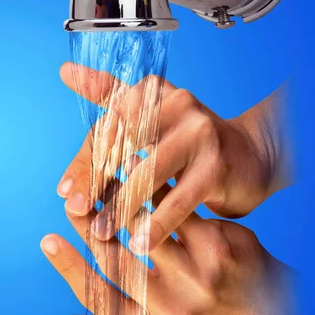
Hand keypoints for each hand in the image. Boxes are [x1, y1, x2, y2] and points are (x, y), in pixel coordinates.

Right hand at [32, 180, 301, 314]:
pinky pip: (174, 207)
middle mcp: (174, 307)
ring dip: (119, 200)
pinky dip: (153, 187)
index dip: (68, 269)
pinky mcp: (217, 243)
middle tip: (72, 200)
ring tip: (100, 178)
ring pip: (144, 227)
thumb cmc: (188, 312)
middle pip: (118, 259)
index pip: (98, 298)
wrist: (257, 300)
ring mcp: (199, 274)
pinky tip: (138, 167)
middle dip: (90, 227)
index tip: (47, 240)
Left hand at [57, 63, 292, 253]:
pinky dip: (156, 224)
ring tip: (103, 232)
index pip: (109, 125)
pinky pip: (178, 200)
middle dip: (97, 182)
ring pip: (147, 174)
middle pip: (124, 146)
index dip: (85, 160)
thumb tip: (65, 70)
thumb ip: (109, 93)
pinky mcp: (216, 166)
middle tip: (78, 212)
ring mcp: (200, 134)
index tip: (65, 191)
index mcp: (155, 91)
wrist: (249, 157)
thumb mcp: (150, 113)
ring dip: (121, 207)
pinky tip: (140, 243)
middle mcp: (179, 105)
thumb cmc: (189, 140)